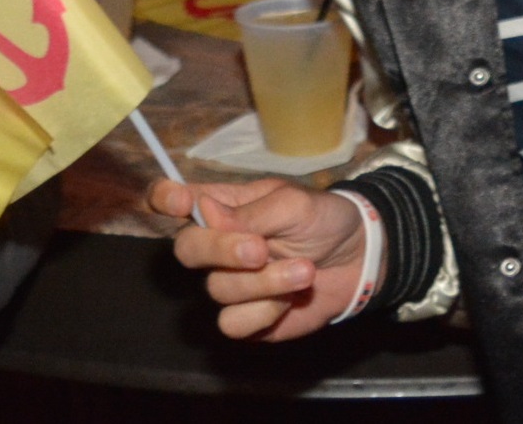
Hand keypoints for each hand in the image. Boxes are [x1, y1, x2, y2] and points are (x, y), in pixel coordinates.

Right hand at [148, 177, 372, 339]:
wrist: (357, 260)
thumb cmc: (322, 220)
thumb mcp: (293, 204)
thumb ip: (250, 212)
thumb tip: (205, 212)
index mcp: (221, 207)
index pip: (173, 199)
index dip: (165, 198)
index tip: (179, 202)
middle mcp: (216, 245)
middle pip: (185, 250)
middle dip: (221, 251)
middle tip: (261, 250)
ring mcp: (229, 283)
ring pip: (216, 289)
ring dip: (264, 283)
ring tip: (303, 271)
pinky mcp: (245, 319)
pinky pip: (232, 323)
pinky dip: (264, 311)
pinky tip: (289, 300)